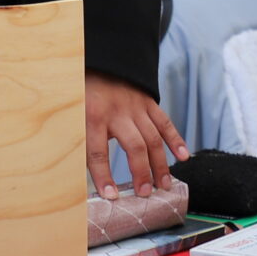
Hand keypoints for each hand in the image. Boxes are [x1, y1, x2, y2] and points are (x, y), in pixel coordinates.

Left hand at [84, 73, 186, 197]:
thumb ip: (78, 137)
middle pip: (134, 147)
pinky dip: (176, 140)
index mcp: (92, 116)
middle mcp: (117, 112)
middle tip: (145, 193)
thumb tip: (72, 170)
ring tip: (164, 185)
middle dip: (141, 173)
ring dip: (160, 164)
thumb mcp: (73, 112)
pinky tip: (183, 156)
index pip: (98, 152)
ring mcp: (136, 107)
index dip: (104, 176)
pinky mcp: (149, 102)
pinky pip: (165, 122)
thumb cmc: (83, 91)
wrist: (101, 59)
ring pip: (153, 139)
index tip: (111, 196)